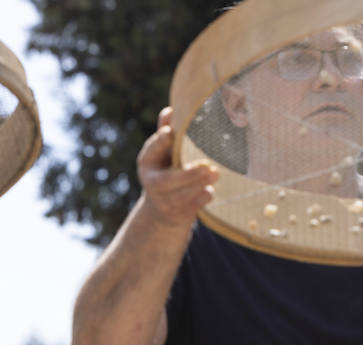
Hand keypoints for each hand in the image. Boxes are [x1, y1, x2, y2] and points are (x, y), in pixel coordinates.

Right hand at [135, 107, 217, 231]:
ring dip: (199, 185)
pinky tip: (210, 190)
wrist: (162, 208)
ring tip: (215, 174)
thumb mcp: (164, 151)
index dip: (159, 142)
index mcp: (147, 162)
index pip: (151, 151)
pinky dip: (203, 198)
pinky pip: (192, 207)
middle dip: (187, 174)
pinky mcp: (177, 215)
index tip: (170, 132)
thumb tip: (171, 110)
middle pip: (166, 181)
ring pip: (180, 196)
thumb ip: (167, 133)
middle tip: (207, 166)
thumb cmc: (167, 169)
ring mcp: (163, 202)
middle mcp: (151, 183)